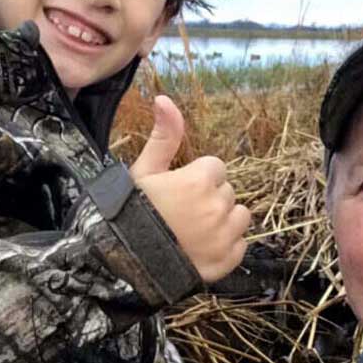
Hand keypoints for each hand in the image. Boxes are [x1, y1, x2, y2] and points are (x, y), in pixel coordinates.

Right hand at [130, 95, 249, 282]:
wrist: (122, 264)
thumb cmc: (130, 214)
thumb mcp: (143, 171)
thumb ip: (164, 136)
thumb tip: (164, 98)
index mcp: (200, 180)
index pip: (215, 168)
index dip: (196, 178)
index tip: (177, 192)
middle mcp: (217, 206)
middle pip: (226, 192)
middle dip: (209, 198)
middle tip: (181, 213)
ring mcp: (224, 236)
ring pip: (239, 216)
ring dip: (223, 220)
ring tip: (193, 230)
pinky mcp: (227, 261)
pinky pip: (240, 245)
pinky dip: (226, 246)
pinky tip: (201, 248)